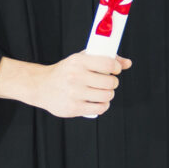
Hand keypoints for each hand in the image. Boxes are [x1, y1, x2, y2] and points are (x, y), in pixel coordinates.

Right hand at [0, 51, 129, 118]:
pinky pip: (100, 108)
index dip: (117, 67)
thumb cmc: (65, 71)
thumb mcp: (81, 59)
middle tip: (108, 82)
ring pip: (107, 95)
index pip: (108, 63)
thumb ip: (104, 58)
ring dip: (109, 94)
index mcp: (78, 61)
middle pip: (110, 82)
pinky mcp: (74, 108)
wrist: (41, 86)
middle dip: (113, 82)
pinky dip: (103, 105)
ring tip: (103, 92)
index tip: (115, 70)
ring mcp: (74, 93)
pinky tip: (98, 101)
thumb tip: (127, 63)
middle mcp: (76, 76)